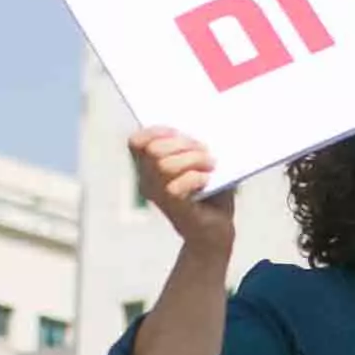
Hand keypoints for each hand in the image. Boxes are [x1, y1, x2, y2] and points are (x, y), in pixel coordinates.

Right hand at [129, 127, 235, 255]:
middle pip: (153, 150)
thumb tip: (195, 127)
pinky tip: (207, 180)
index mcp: (149, 166)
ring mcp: (158, 196)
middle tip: (204, 150)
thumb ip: (192, 145)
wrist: (217, 227)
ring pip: (164, 166)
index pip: (136, 142)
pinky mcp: (173, 209)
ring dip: (193, 159)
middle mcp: (148, 181)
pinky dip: (195, 178)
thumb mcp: (200, 161)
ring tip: (210, 164)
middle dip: (182, 144)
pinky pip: (174, 187)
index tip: (178, 131)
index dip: (155, 131)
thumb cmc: (210, 192)